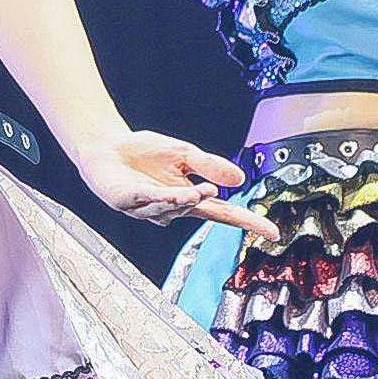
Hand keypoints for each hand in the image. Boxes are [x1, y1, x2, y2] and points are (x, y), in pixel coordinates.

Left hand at [73, 130, 275, 239]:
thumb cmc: (144, 154)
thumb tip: (239, 177)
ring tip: (194, 191)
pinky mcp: (125, 200)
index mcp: (188, 198)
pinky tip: (167, 193)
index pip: (223, 213)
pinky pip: (144, 200)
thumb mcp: (184, 154)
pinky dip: (157, 198)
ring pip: (169, 208)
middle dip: (203, 201)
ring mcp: (146, 208)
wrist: (108, 146)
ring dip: (182, 201)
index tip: (270, 232)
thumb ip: (209, 165)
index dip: (247, 222)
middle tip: (211, 190)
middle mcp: (169, 208)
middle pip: (195, 210)